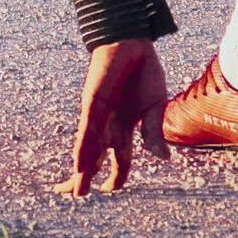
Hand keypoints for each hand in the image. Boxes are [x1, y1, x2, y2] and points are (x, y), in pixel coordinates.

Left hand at [50, 38, 169, 195]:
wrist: (133, 42)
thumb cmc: (143, 71)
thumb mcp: (154, 106)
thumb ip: (154, 133)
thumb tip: (164, 159)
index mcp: (125, 127)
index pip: (120, 159)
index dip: (116, 176)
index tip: (111, 188)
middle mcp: (109, 125)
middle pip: (95, 157)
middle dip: (86, 178)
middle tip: (77, 196)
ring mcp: (100, 114)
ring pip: (88, 148)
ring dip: (82, 170)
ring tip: (74, 190)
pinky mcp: (94, 102)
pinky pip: (88, 130)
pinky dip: (85, 148)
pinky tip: (80, 163)